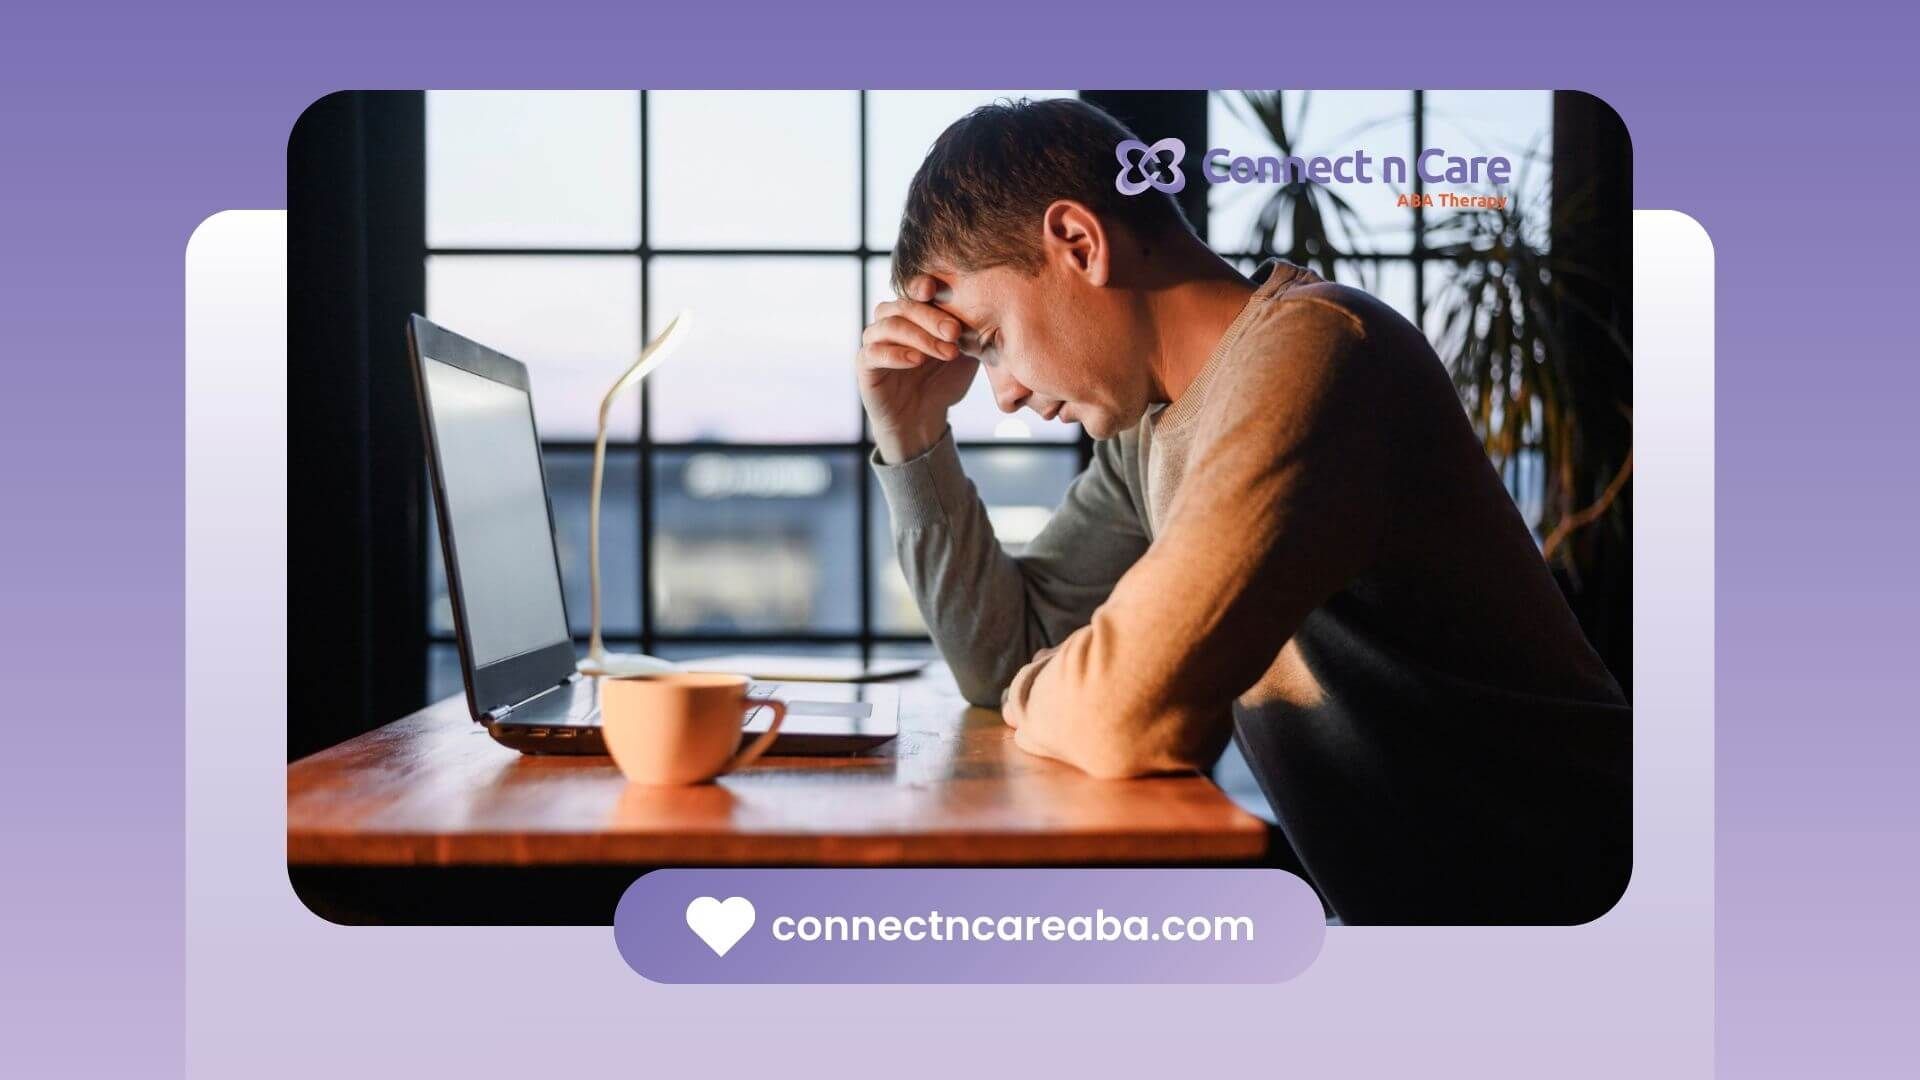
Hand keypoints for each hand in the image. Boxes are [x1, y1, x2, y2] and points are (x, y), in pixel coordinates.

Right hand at [856, 274, 979, 462]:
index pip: (913, 291)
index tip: (936, 290)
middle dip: (931, 317)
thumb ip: (970, 333)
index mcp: (912, 314)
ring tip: (945, 351)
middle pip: (902, 306)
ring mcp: (875, 342)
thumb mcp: (964, 355)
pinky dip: (896, 354)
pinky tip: (917, 360)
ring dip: (919, 336)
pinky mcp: (865, 366)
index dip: (922, 285)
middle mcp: (890, 322)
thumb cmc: (942, 382)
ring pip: (888, 326)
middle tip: (955, 332)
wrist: (922, 419)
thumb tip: (989, 311)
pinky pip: (873, 353)